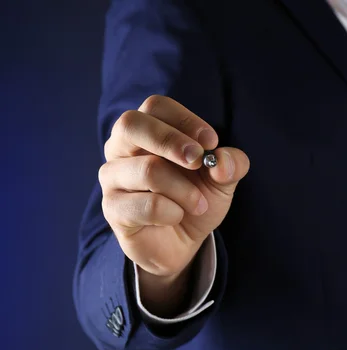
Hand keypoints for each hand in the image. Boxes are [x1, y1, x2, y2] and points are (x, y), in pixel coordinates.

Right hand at [99, 95, 248, 313]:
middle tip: (198, 161)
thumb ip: (231, 164)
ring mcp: (113, 177)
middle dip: (172, 141)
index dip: (185, 120)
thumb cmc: (195, 199)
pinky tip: (176, 216)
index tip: (211, 141)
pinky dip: (172, 212)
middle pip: (132, 124)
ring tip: (199, 204)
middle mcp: (122, 147)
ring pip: (147, 169)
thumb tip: (223, 160)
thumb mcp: (222, 180)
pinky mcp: (112, 208)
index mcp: (148, 130)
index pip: (156, 106)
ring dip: (183, 189)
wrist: (181, 243)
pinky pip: (145, 205)